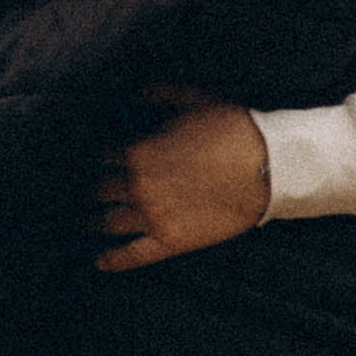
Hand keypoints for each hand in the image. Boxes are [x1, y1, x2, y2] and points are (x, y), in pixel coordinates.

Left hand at [95, 102, 270, 271]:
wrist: (268, 166)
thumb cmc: (232, 129)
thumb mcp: (194, 99)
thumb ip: (159, 94)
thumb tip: (136, 94)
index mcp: (137, 150)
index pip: (102, 156)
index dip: (100, 157)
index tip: (99, 161)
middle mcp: (137, 185)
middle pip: (99, 189)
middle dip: (93, 189)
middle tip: (89, 191)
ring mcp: (152, 216)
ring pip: (107, 222)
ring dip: (93, 221)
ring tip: (88, 222)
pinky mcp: (170, 242)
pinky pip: (131, 255)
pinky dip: (112, 260)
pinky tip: (99, 261)